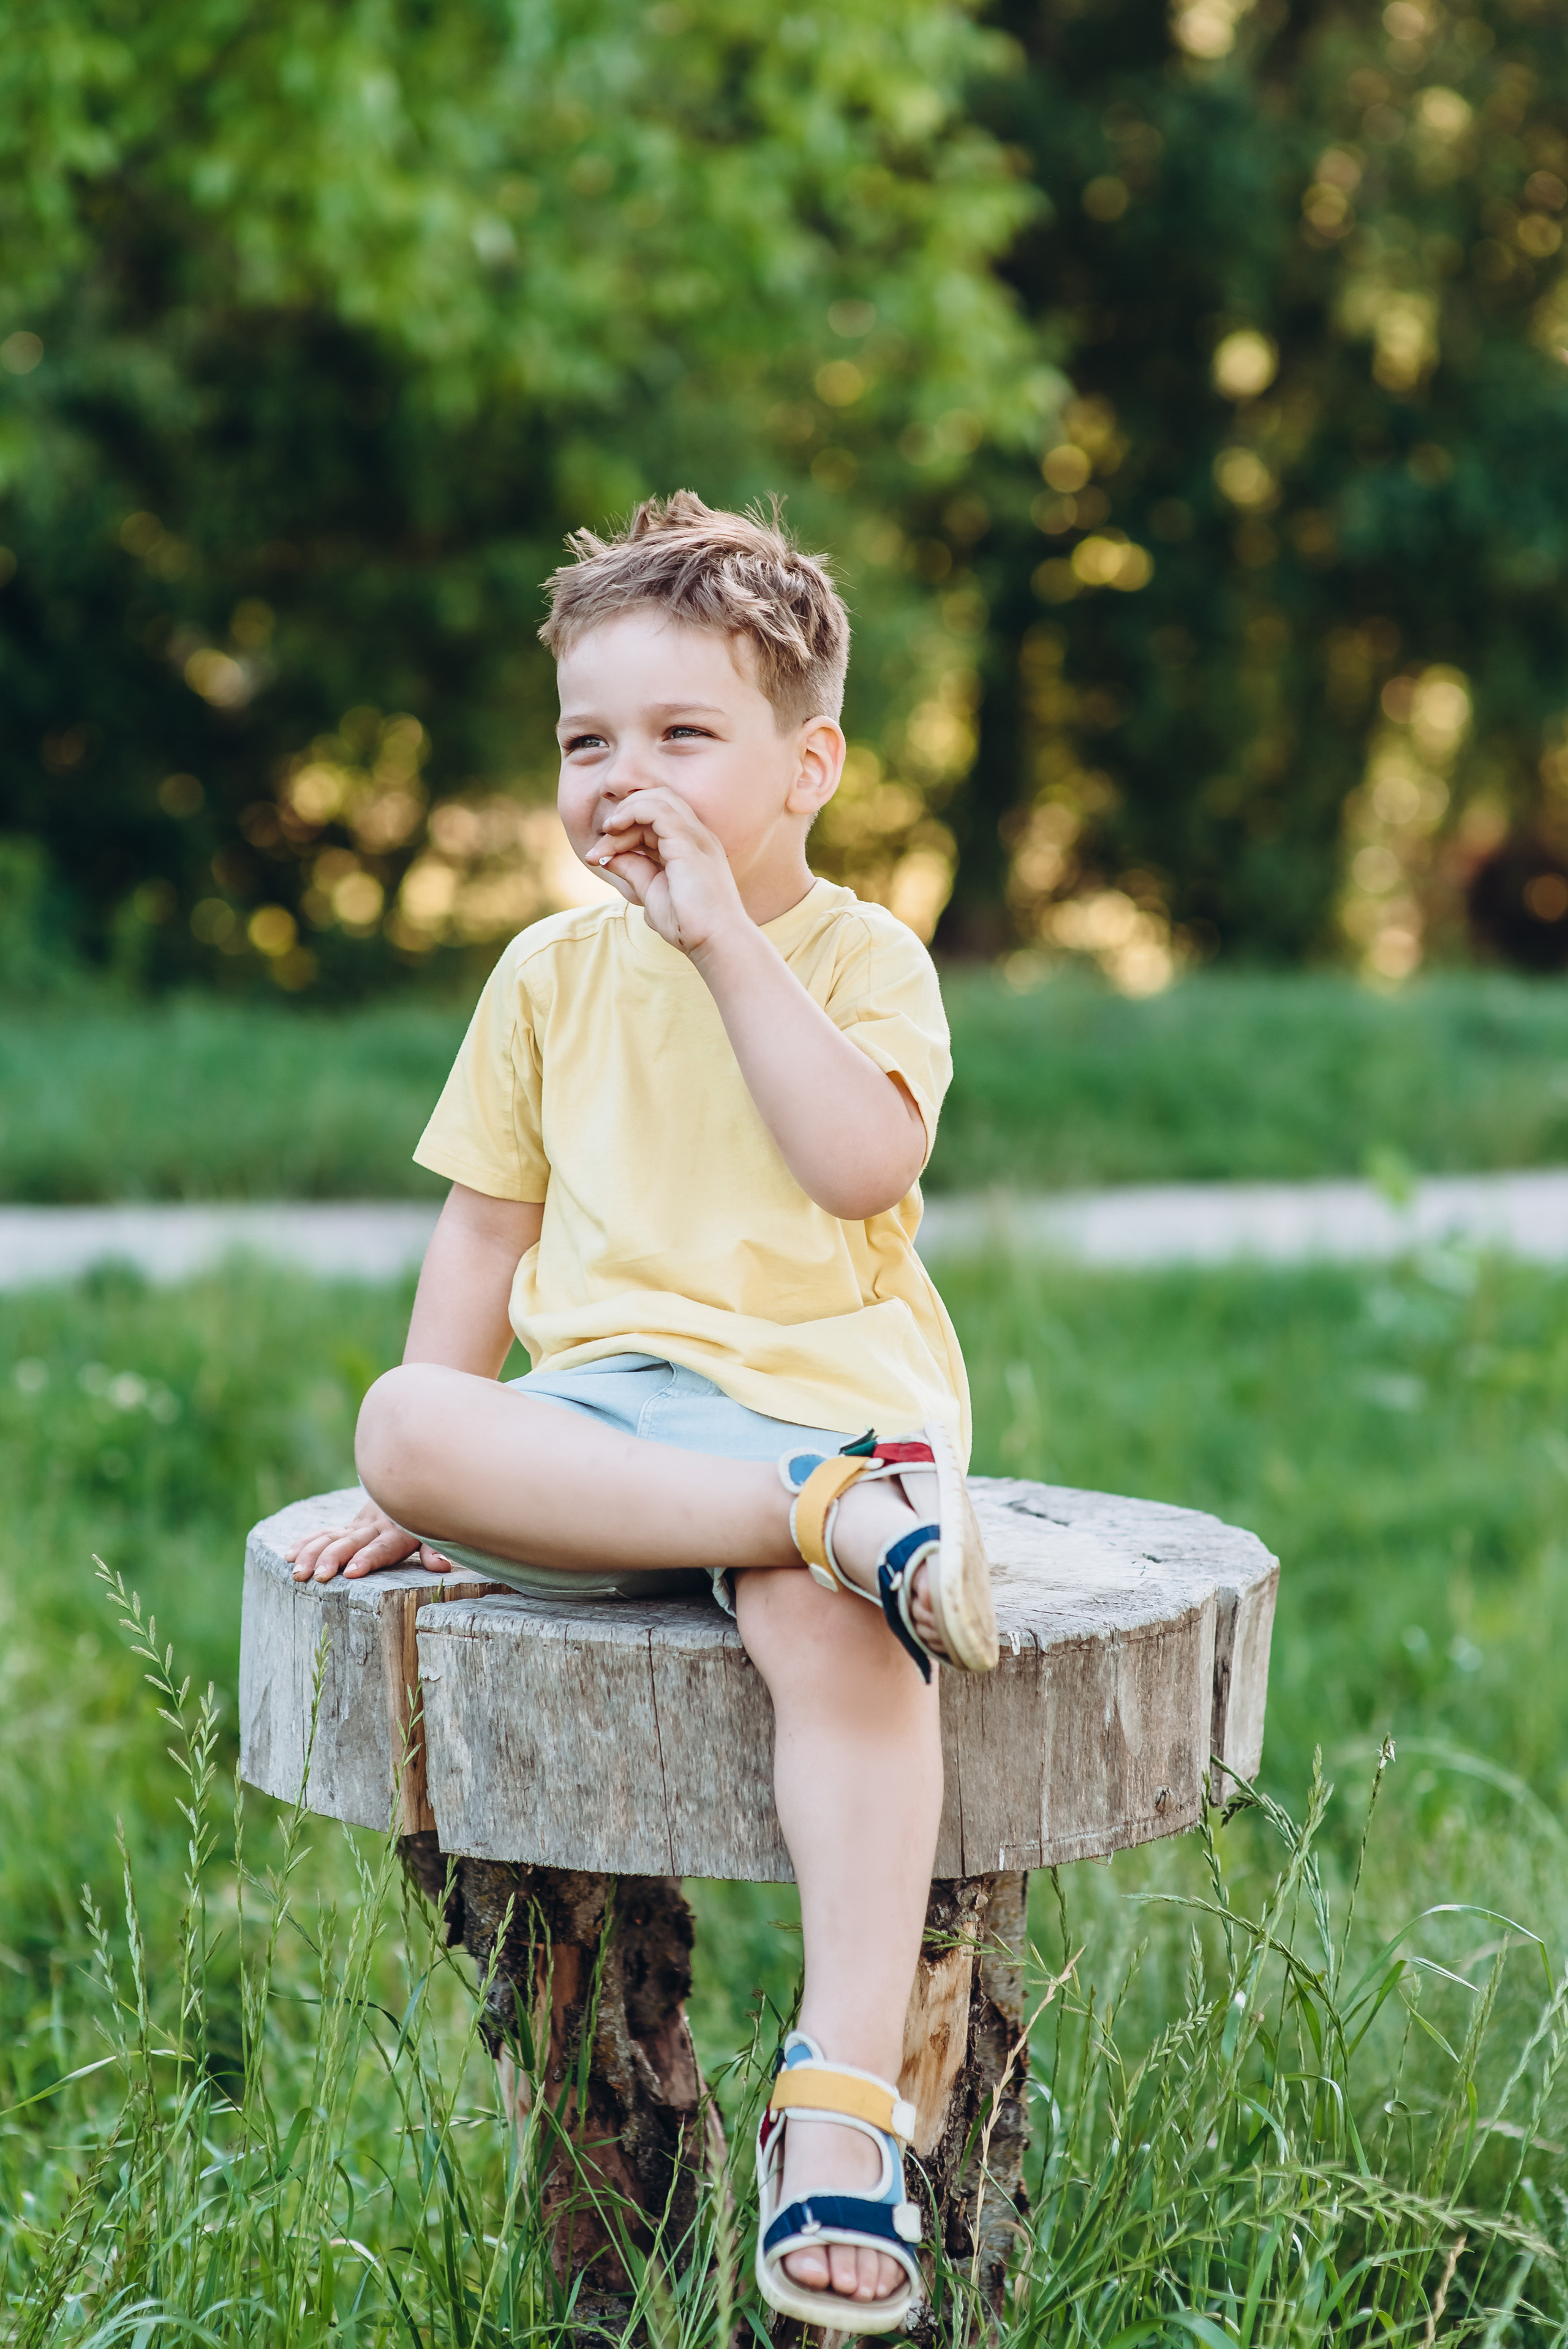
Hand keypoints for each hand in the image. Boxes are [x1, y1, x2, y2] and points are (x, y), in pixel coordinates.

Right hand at [284, 1498, 451, 1582]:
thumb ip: (434, 1549)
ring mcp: (360, 1526)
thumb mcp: (436, 1531)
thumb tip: (442, 1565)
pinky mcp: (350, 1526)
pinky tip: (289, 1554)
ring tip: (298, 1572)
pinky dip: (307, 1542)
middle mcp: (376, 1528)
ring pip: (332, 1538)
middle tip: (319, 1576)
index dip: (368, 1558)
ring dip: (313, 1554)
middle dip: (334, 1559)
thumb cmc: (428, 1516)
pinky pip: (325, 1533)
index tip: (352, 1571)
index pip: (382, 1547)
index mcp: (398, 1533)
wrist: (415, 1481)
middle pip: (352, 1543)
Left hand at [591, 787, 746, 955]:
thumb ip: (634, 869)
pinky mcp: (689, 843)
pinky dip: (632, 813)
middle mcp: (697, 836)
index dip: (623, 831)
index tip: (598, 855)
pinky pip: (658, 810)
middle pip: (658, 801)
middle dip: (624, 814)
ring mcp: (696, 837)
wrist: (717, 942)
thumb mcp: (652, 892)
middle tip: (601, 841)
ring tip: (607, 832)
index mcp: (691, 847)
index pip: (655, 820)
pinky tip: (615, 830)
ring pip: (658, 799)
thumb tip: (609, 856)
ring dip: (626, 812)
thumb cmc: (689, 925)